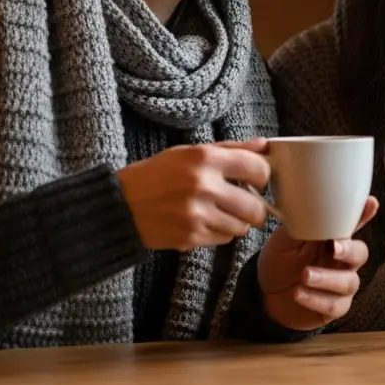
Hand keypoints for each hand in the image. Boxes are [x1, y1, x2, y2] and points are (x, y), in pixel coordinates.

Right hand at [116, 139, 271, 250]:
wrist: (120, 206)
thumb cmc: (156, 175)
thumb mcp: (189, 152)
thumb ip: (229, 149)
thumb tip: (263, 145)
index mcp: (205, 159)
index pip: (258, 169)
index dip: (263, 176)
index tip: (256, 179)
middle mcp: (204, 187)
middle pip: (257, 208)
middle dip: (255, 207)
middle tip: (245, 202)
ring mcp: (197, 215)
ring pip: (242, 227)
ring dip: (237, 221)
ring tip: (221, 211)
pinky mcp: (190, 238)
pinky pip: (223, 239)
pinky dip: (220, 232)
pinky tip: (205, 221)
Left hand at [257, 197, 378, 329]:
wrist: (265, 294)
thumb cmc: (279, 261)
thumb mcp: (283, 241)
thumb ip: (299, 225)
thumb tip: (307, 207)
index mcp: (333, 239)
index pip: (353, 224)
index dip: (365, 215)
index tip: (371, 203)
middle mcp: (343, 261)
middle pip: (361, 254)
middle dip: (350, 251)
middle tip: (334, 248)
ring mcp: (341, 285)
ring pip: (348, 282)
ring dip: (327, 278)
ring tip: (304, 276)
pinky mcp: (334, 307)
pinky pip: (334, 305)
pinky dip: (316, 299)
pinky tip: (298, 294)